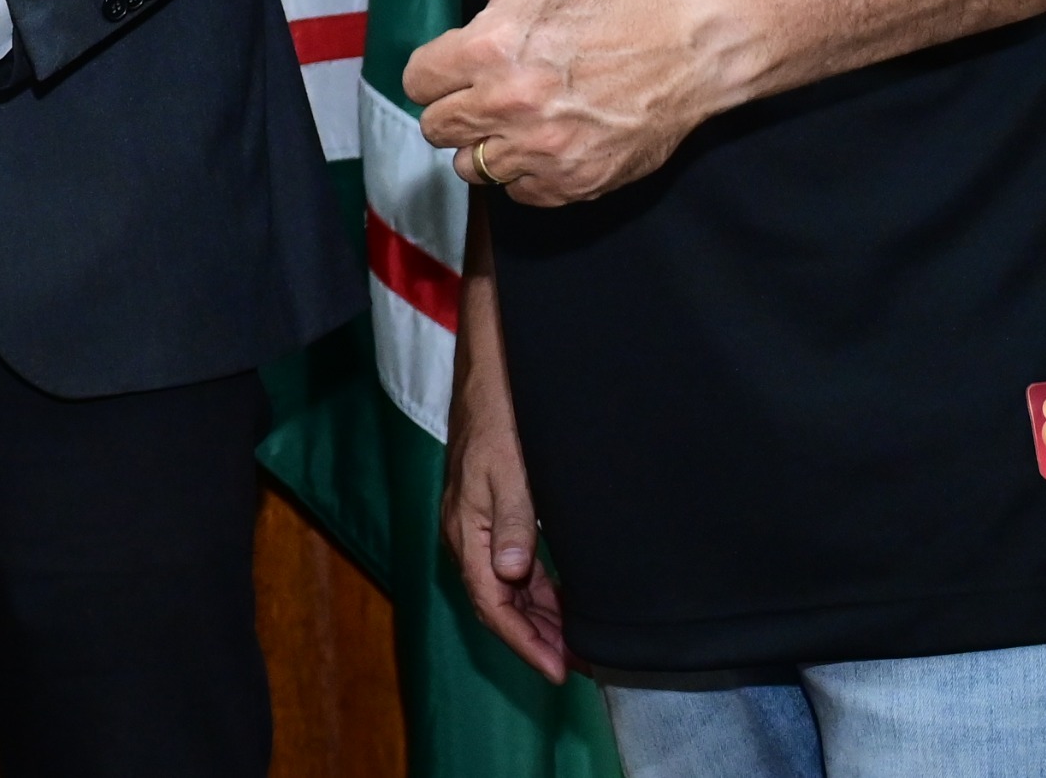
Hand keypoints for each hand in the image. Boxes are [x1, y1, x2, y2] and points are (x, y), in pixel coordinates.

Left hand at [399, 0, 724, 205]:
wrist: (680, 51)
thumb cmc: (597, 10)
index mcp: (487, 51)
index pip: (416, 82)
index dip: (436, 73)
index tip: (461, 67)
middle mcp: (508, 104)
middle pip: (435, 128)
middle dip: (456, 109)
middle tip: (491, 93)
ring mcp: (540, 149)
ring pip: (470, 167)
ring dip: (487, 145)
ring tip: (519, 119)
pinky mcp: (571, 182)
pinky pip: (517, 193)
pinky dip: (527, 174)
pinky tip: (549, 142)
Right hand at [442, 318, 565, 678]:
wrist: (489, 374)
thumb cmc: (499, 417)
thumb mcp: (510, 470)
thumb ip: (512, 522)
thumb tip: (511, 573)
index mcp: (466, 531)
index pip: (492, 604)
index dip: (525, 643)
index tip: (560, 670)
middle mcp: (467, 535)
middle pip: (498, 604)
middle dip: (536, 640)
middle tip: (579, 667)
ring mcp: (478, 525)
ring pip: (506, 589)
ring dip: (539, 619)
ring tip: (576, 644)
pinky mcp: (492, 513)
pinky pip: (512, 567)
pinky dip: (538, 591)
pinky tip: (562, 599)